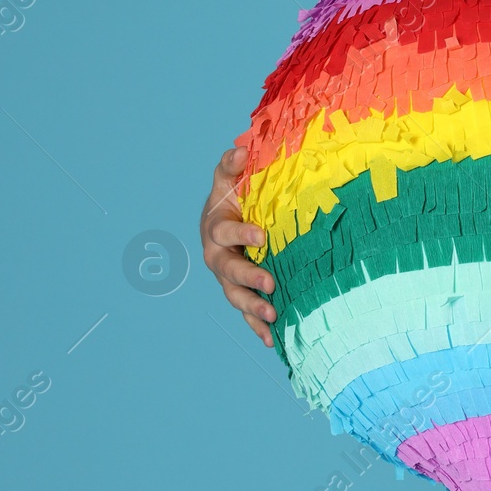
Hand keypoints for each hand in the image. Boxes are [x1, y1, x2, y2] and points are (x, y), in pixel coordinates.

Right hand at [201, 146, 276, 346]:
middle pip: (229, 271)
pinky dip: (257, 327)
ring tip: (273, 316)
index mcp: (216, 228)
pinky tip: (274, 340)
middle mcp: (218, 257)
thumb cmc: (231, 194)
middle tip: (270, 284)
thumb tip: (241, 150)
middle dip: (249, 277)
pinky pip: (246, 312)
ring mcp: (228, 278)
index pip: (226, 233)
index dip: (242, 234)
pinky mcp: (240, 290)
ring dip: (252, 308)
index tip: (262, 235)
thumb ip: (231, 165)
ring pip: (236, 296)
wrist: (226, 217)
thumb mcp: (228, 178)